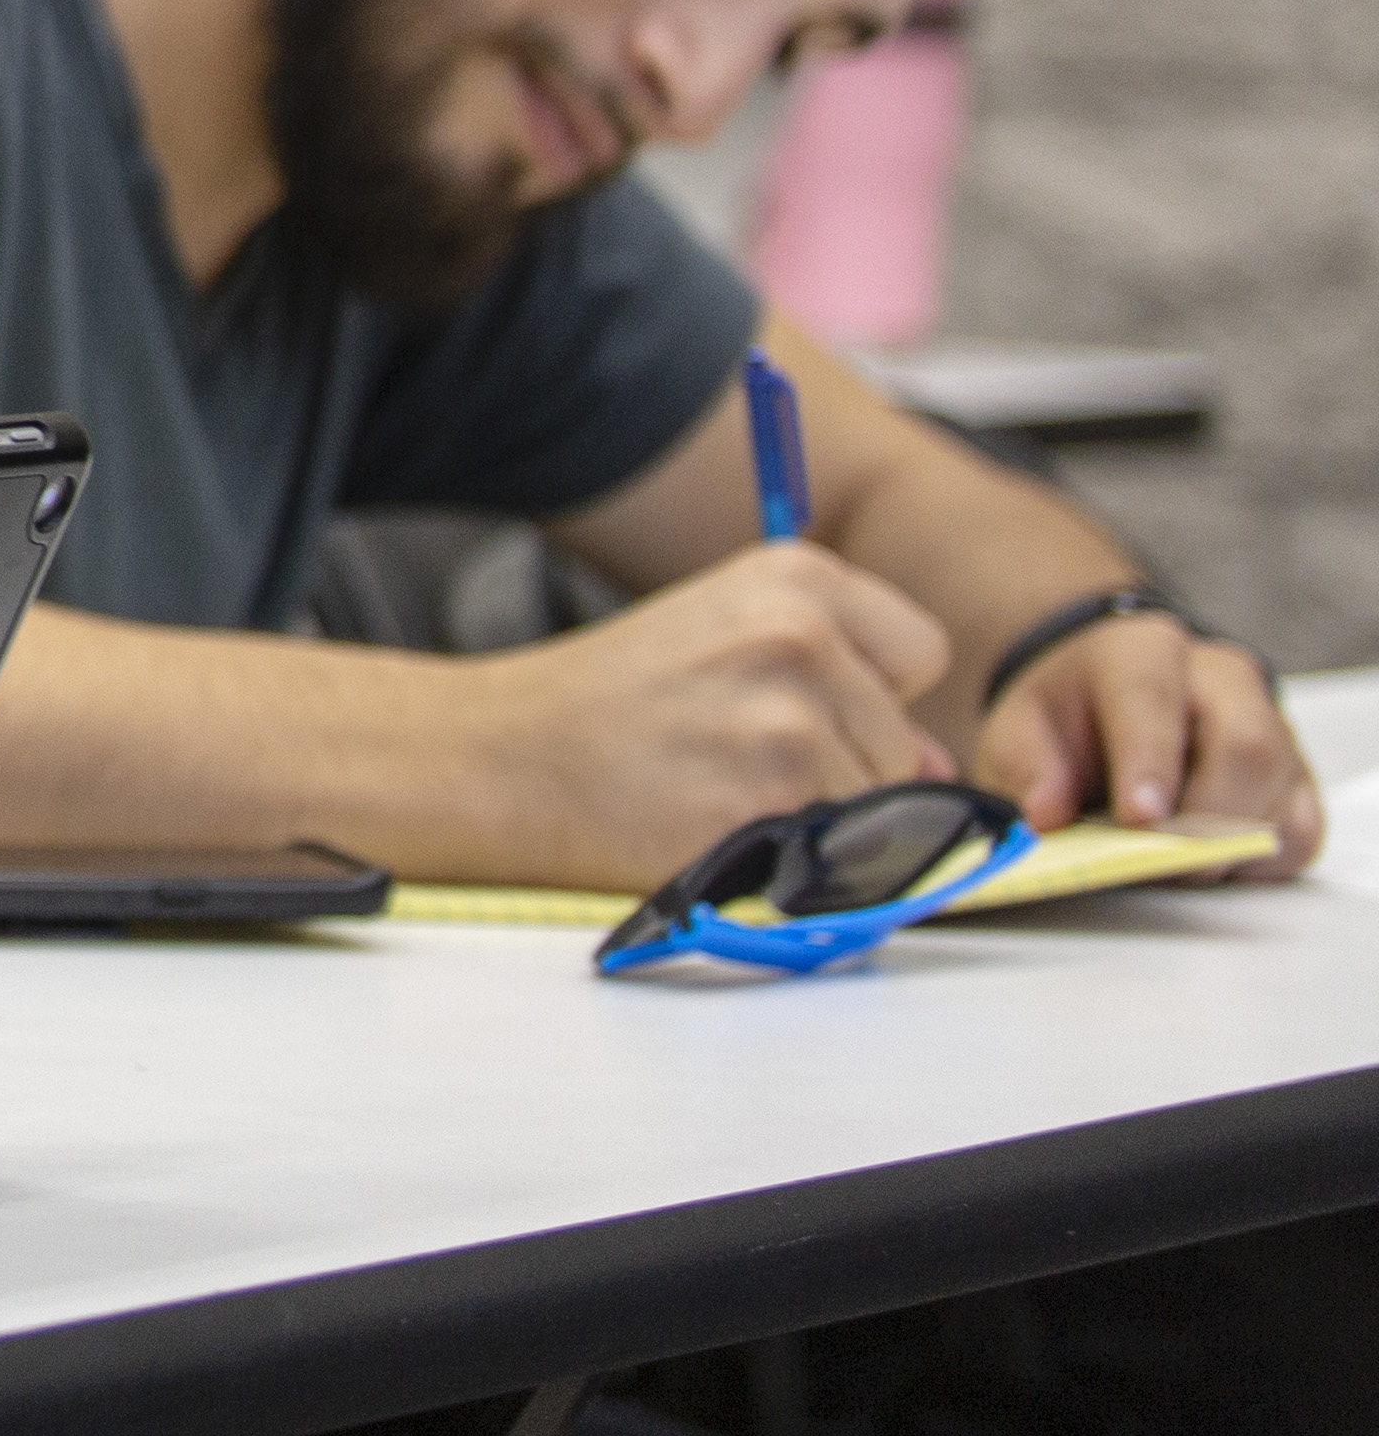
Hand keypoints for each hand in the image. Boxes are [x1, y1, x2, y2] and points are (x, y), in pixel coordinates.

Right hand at [471, 541, 955, 889]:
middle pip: (901, 738)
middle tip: (729, 753)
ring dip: (815, 816)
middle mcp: (802, 637)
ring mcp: (789, 722)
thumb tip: (932, 764)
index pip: (919, 651)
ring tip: (716, 787)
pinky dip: (791, 857)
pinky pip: (839, 854)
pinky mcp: (773, 804)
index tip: (792, 701)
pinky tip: (714, 823)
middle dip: (840, 761)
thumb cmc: (608, 704)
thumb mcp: (721, 638)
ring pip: (876, 804)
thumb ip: (838, 679)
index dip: (867, 689)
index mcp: (795, 578)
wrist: (502, 757)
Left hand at [980, 615, 1327, 873]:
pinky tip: (1210, 865)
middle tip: (1157, 862)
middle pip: (1244, 746)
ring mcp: (1270, 727)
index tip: (1138, 820)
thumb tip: (1047, 816)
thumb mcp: (1021, 728)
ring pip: (1279, 791)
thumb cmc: (1070, 715)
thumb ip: (1027, 767)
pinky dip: (1258, 862)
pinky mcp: (1294, 778)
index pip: (1154, 699)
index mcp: (1143, 652)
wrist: (1106, 699)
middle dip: (1203, 818)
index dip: (1149, 763)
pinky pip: (1299, 829)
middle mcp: (1221, 681)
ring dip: (1228, 846)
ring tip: (1171, 867)